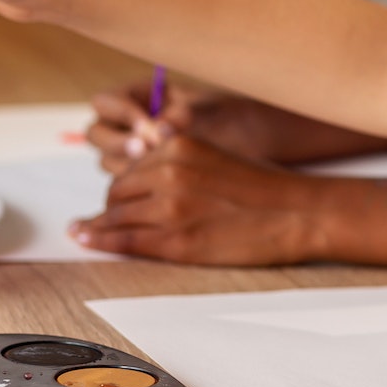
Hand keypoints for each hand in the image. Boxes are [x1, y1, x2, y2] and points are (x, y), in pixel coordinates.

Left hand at [67, 135, 326, 264]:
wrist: (300, 212)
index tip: (117, 199)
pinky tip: (86, 239)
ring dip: (100, 226)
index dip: (123, 186)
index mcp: (178, 145)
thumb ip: (179, 164)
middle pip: (116, 191)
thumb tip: (145, 182)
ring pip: (114, 216)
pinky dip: (100, 240)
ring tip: (88, 233)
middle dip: (111, 207)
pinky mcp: (177, 240)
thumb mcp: (216, 158)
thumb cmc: (266, 188)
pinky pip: (125, 241)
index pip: (130, 166)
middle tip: (111, 220)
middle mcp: (168, 171)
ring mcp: (170, 207)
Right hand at [86, 83, 285, 174]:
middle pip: (98, 135)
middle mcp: (130, 125)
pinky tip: (161, 191)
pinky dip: (139, 188)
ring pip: (110, 163)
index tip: (151, 127)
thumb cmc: (235, 119)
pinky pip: (128, 186)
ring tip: (157, 173)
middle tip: (146, 150)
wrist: (258, 146)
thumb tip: (161, 129)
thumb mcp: (213, 111)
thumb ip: (184, 115)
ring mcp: (136, 153)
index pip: (106, 102)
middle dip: (119, 143)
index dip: (123, 113)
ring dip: (127, 168)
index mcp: (141, 96)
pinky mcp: (146, 181)